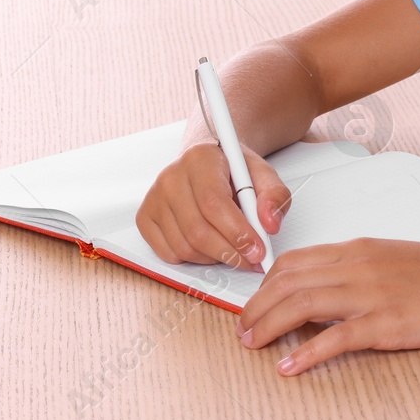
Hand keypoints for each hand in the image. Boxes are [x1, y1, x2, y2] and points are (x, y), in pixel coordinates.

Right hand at [137, 142, 292, 270]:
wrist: (207, 163)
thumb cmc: (233, 170)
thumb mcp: (262, 174)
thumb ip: (274, 195)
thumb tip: (270, 225)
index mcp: (200, 159)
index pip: (214, 203)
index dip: (237, 232)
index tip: (258, 249)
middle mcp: (170, 177)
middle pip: (197, 230)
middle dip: (230, 253)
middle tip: (252, 260)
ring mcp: (154, 198)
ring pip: (184, 247)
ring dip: (214, 258)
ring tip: (233, 250)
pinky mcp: (145, 218)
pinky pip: (168, 254)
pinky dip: (194, 259)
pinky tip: (210, 247)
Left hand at [235, 237, 419, 375]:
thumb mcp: (394, 260)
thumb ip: (358, 271)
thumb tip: (326, 291)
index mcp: (359, 249)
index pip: (294, 261)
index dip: (264, 285)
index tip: (253, 304)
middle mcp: (359, 266)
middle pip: (288, 281)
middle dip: (256, 307)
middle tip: (243, 330)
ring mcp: (372, 294)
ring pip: (302, 304)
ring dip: (269, 326)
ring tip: (252, 345)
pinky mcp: (388, 322)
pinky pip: (336, 338)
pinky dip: (306, 354)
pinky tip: (290, 367)